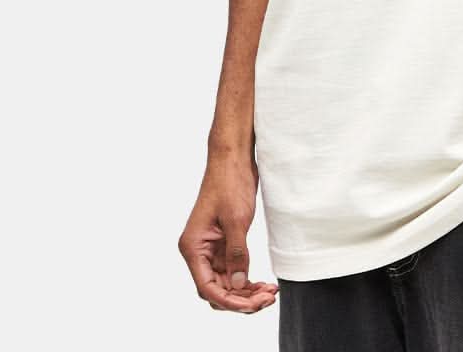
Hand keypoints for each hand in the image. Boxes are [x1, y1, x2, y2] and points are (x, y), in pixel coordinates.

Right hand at [178, 151, 277, 314]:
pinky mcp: (224, 243)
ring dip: (246, 292)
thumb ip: (237, 254)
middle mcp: (198, 251)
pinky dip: (247, 280)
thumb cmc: (229, 182)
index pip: (207, 287)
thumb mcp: (236, 219)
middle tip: (267, 299)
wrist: (233, 158)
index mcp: (193, 247)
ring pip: (226, 283)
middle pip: (216, 290)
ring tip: (270, 293)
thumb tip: (239, 285)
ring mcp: (211, 248)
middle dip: (241, 299)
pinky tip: (264, 284)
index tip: (252, 305)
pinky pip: (233, 271)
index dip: (229, 301)